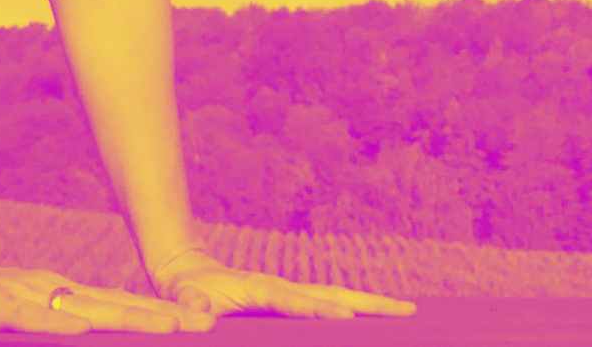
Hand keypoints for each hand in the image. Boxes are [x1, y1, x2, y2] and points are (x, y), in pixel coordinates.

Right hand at [0, 240, 217, 334]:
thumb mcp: (11, 315)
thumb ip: (45, 322)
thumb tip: (84, 332)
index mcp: (53, 294)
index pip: (112, 306)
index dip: (151, 314)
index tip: (191, 323)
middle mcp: (46, 291)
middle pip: (112, 306)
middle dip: (158, 317)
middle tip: (202, 324)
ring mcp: (22, 297)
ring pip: (85, 310)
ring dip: (127, 319)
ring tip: (169, 328)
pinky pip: (31, 319)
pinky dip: (59, 323)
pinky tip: (85, 329)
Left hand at [151, 248, 416, 320]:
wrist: (187, 270)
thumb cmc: (185, 290)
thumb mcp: (183, 297)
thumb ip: (192, 306)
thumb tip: (200, 317)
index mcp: (257, 289)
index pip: (292, 301)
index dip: (316, 310)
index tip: (346, 318)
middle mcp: (279, 289)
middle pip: (330, 295)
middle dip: (367, 303)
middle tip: (408, 310)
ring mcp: (288, 295)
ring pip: (336, 299)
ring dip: (370, 305)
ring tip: (407, 312)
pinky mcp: (291, 302)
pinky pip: (328, 306)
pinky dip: (355, 310)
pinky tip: (378, 320)